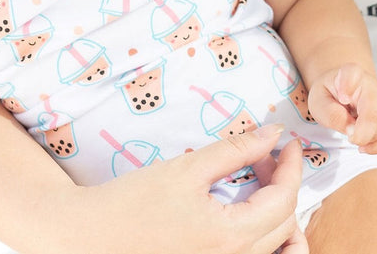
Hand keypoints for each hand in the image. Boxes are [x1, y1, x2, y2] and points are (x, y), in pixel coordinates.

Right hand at [56, 125, 302, 253]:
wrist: (85, 240)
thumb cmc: (132, 203)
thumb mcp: (187, 168)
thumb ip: (236, 150)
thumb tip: (273, 135)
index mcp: (229, 237)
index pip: (284, 201)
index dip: (292, 166)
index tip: (287, 142)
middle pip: (283, 227)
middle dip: (283, 185)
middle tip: (263, 156)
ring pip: (272, 251)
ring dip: (278, 219)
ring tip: (261, 188)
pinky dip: (261, 241)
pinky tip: (246, 216)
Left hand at [306, 64, 376, 153]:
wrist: (345, 92)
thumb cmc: (330, 95)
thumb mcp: (318, 102)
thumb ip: (331, 114)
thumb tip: (351, 129)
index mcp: (350, 74)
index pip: (352, 73)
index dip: (348, 84)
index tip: (343, 98)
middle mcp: (372, 84)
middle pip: (373, 108)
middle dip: (362, 131)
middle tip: (349, 138)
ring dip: (369, 139)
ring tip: (354, 137)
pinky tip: (366, 146)